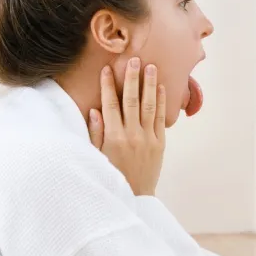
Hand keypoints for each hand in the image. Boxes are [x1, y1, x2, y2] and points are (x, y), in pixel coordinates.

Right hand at [88, 58, 165, 195]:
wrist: (135, 196)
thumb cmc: (112, 175)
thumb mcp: (97, 156)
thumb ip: (96, 133)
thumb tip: (94, 109)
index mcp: (114, 138)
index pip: (110, 105)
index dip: (109, 86)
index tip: (108, 69)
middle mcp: (132, 135)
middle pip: (132, 101)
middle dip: (132, 79)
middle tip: (133, 59)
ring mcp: (148, 138)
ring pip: (149, 106)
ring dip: (150, 85)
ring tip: (151, 67)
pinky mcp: (160, 143)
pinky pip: (161, 119)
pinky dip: (161, 102)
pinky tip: (161, 88)